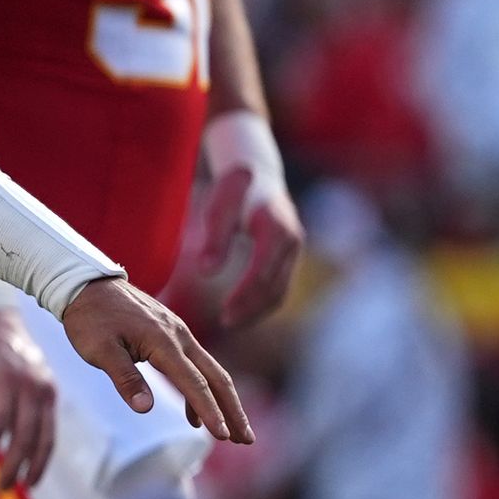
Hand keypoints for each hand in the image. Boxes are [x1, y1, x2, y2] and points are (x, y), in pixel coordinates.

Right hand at [0, 277, 58, 489]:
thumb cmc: (7, 360)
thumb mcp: (31, 382)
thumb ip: (31, 411)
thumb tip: (23, 452)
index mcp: (47, 393)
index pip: (47, 438)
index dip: (38, 465)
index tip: (28, 486)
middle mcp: (31, 387)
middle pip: (25, 436)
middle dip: (14, 467)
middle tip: (3, 488)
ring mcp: (7, 379)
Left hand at [55, 278, 250, 443]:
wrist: (86, 284)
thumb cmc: (90, 318)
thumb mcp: (100, 350)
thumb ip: (125, 378)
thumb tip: (146, 409)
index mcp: (163, 342)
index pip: (195, 384)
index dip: (210, 412)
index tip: (224, 436)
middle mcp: (179, 336)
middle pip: (216, 378)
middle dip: (233, 410)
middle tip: (247, 440)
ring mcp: (178, 333)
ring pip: (210, 371)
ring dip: (223, 402)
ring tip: (231, 433)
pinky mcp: (172, 333)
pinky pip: (195, 365)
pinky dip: (201, 390)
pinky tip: (193, 415)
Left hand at [178, 113, 303, 330]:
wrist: (257, 175)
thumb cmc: (234, 190)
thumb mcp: (219, 206)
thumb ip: (214, 238)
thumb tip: (206, 272)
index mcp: (276, 227)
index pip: (263, 270)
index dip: (245, 294)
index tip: (225, 312)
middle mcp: (291, 240)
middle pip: (275, 285)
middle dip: (251, 308)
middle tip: (224, 322)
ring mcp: (293, 250)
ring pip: (279, 290)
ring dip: (257, 310)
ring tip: (229, 322)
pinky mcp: (287, 258)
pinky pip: (278, 287)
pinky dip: (261, 303)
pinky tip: (240, 312)